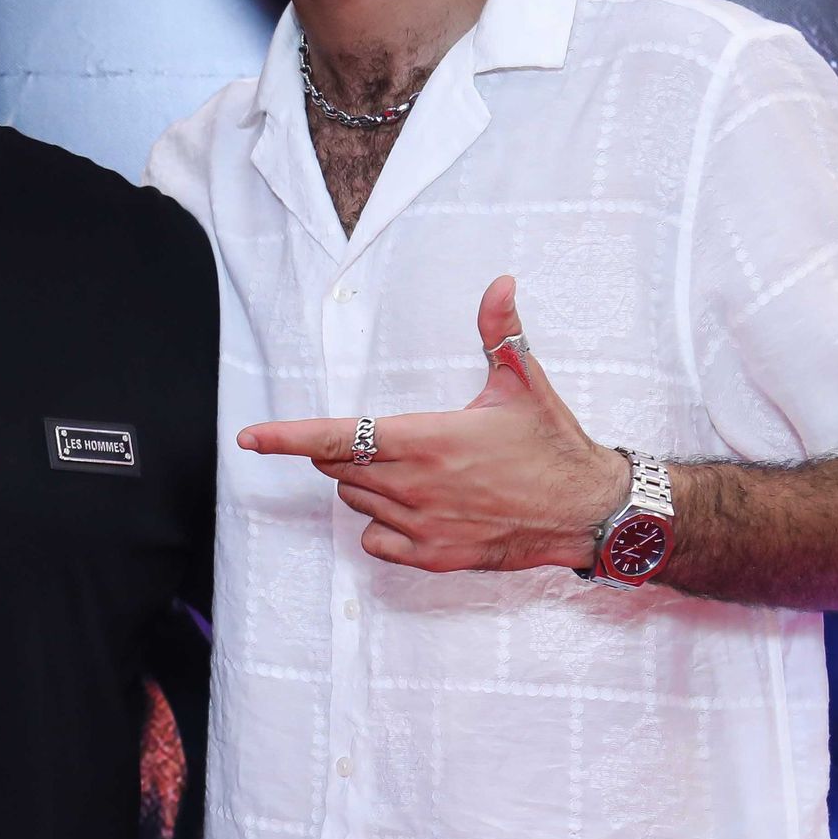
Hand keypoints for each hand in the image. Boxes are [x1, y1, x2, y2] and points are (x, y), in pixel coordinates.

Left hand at [237, 276, 631, 573]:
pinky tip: (415, 510)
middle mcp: (415, 485)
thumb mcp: (524, 382)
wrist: (586, 510)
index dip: (288, 436)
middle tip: (385, 440)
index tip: (250, 437)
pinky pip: (375, 542)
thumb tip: (500, 282)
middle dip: (345, 450)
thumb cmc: (553, 444)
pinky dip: (381, 527)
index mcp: (427, 438)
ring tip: (417, 472)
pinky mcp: (432, 556)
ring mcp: (421, 525)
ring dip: (368, 485)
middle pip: (341, 468)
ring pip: (357, 502)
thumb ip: (499, 331)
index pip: (339, 436)